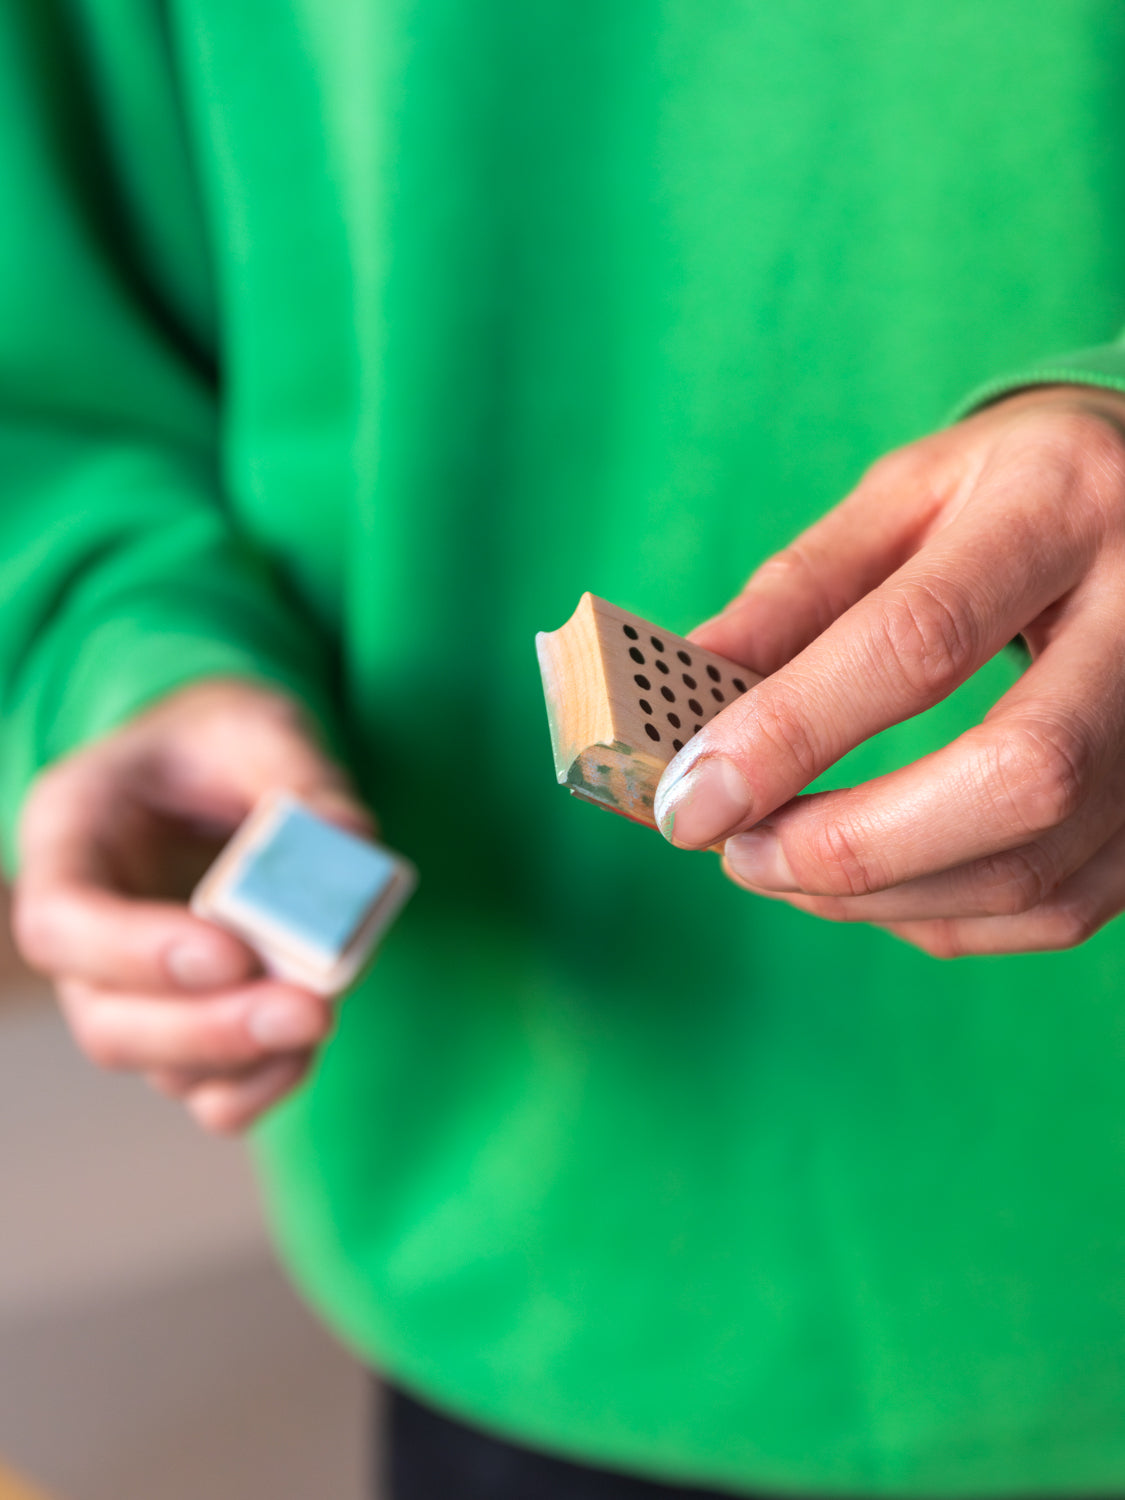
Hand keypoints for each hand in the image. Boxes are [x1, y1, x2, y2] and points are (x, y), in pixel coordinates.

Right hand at [12, 680, 372, 1130]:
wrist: (224, 769)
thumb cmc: (223, 739)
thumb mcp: (257, 726)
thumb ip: (299, 777)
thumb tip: (349, 841)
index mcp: (69, 833)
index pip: (62, 919)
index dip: (136, 953)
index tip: (231, 952)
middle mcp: (84, 926)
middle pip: (106, 1018)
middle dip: (207, 1028)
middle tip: (308, 1012)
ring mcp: (130, 986)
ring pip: (157, 1064)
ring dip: (242, 1059)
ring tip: (319, 1018)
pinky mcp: (188, 1020)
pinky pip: (204, 1088)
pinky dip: (256, 1085)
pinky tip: (306, 1051)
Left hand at [653, 386, 1124, 956]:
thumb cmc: (1010, 494)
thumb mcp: (903, 497)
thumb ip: (799, 592)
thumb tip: (688, 691)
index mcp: (1059, 508)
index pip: (922, 640)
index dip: (790, 733)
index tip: (688, 800)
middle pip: (1019, 777)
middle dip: (850, 846)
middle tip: (738, 856)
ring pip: (1038, 869)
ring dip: (880, 897)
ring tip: (780, 865)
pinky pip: (1059, 908)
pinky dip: (940, 916)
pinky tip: (872, 881)